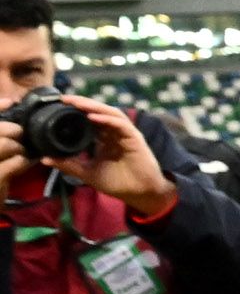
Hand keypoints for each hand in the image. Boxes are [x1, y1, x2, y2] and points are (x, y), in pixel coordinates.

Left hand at [12, 96, 174, 215]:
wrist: (138, 194)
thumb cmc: (117, 183)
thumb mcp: (87, 173)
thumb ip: (68, 165)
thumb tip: (45, 159)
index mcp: (104, 138)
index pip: (90, 119)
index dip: (76, 111)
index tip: (58, 106)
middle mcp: (114, 133)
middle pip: (98, 112)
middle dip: (82, 104)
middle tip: (64, 99)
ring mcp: (125, 134)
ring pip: (109, 113)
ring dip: (93, 106)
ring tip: (76, 103)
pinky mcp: (134, 138)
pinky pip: (120, 124)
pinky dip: (107, 119)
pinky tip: (93, 117)